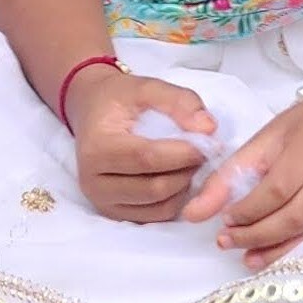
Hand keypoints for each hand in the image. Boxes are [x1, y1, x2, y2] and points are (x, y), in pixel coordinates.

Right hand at [70, 69, 218, 222]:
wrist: (92, 111)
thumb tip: (209, 129)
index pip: (147, 158)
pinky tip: (181, 176)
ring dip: (185, 186)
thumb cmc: (119, 99)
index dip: (184, 153)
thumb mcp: (148, 86)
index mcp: (97, 148)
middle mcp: (93, 181)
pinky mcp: (114, 213)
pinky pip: (156, 215)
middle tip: (206, 152)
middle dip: (188, 171)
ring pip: (159, 206)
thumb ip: (180, 102)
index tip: (210, 142)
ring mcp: (102, 202)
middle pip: (155, 188)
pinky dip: (176, 199)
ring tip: (193, 162)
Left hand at [191, 96, 302, 267]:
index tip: (224, 221)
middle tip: (228, 242)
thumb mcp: (263, 140)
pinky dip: (300, 249)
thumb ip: (227, 176)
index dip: (248, 211)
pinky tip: (276, 254)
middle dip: (258, 234)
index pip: (278, 188)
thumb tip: (193, 214)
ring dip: (277, 250)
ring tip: (247, 256)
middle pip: (297, 214)